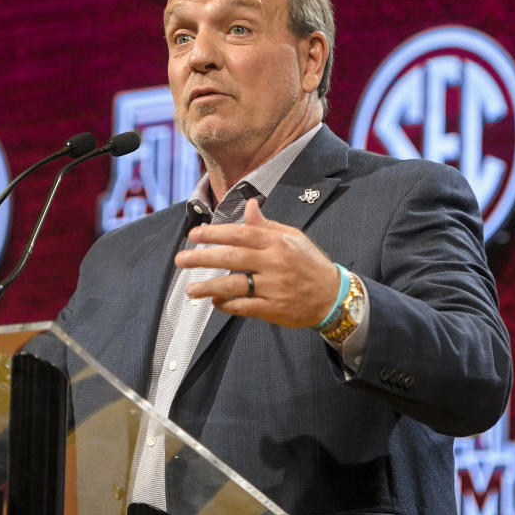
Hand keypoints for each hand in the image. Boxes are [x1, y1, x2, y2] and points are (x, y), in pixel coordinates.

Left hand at [174, 198, 339, 327]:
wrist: (333, 296)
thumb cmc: (309, 264)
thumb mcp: (292, 238)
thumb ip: (266, 225)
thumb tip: (249, 205)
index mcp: (276, 242)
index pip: (240, 234)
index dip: (214, 233)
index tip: (194, 234)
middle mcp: (273, 263)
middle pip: (232, 257)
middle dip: (202, 258)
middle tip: (181, 260)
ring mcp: (273, 287)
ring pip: (235, 285)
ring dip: (209, 287)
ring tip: (190, 289)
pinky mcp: (273, 308)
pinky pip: (245, 306)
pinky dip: (227, 305)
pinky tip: (215, 302)